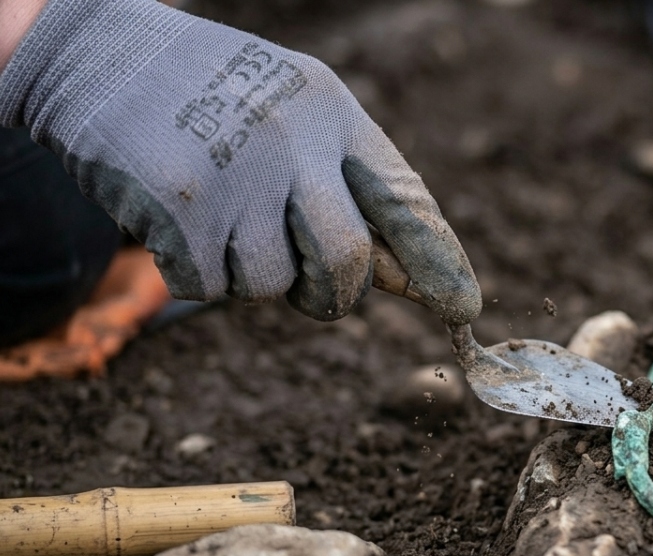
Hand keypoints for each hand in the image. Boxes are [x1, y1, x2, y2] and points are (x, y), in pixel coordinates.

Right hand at [0, 0, 480, 323]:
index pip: (405, 200)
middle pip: (347, 261)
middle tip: (314, 291)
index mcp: (333, 115)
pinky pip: (211, 287)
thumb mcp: (297, 114)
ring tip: (222, 216)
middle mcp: (293, 142)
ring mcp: (236, 175)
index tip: (462, 309)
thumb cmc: (213, 97)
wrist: (98, 57)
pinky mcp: (180, 209)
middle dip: (334, 294)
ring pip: (273, 284)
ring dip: (251, 274)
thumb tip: (413, 278)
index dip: (437, 262)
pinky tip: (180, 219)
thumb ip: (354, 188)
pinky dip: (196, 272)